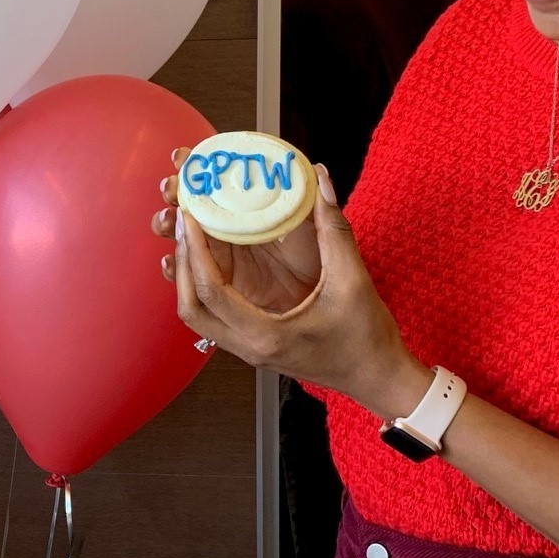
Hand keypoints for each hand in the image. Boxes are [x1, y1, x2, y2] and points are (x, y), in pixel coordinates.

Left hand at [155, 149, 424, 417]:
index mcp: (266, 334)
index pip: (212, 291)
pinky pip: (214, 315)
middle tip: (184, 223)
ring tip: (192, 236)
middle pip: (190, 308)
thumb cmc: (366, 338)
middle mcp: (247, 346)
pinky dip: (203, 287)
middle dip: (181, 263)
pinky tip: (210, 258)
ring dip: (187, 276)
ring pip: (197, 315)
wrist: (377, 377)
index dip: (196, 250)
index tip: (191, 216)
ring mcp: (246, 349)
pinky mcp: (252, 343)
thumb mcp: (353, 280)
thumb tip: (319, 180)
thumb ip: (334, 229)